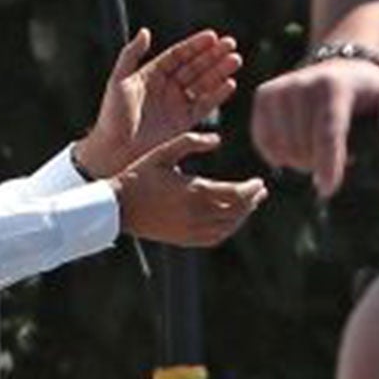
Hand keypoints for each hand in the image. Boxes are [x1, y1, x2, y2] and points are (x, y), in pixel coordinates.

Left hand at [77, 28, 242, 177]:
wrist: (115, 151)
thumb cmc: (112, 116)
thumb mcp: (118, 82)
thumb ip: (130, 55)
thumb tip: (146, 31)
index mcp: (152, 74)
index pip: (178, 55)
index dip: (195, 45)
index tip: (212, 37)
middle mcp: (168, 87)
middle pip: (195, 67)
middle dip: (213, 55)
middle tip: (231, 44)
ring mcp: (177, 105)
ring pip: (203, 83)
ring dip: (220, 71)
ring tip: (235, 60)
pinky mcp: (185, 123)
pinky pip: (205, 105)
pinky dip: (218, 94)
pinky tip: (230, 84)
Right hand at [111, 131, 266, 246]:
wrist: (116, 207)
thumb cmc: (139, 175)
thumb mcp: (163, 152)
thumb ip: (191, 142)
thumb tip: (218, 139)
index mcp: (193, 191)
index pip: (235, 194)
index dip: (251, 190)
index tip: (260, 182)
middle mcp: (195, 214)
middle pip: (235, 211)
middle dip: (252, 201)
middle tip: (261, 192)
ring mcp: (189, 229)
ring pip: (227, 226)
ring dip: (242, 216)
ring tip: (251, 204)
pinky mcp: (183, 239)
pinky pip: (214, 238)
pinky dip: (228, 229)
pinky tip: (232, 220)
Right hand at [250, 55, 378, 198]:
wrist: (343, 68)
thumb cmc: (372, 91)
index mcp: (334, 85)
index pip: (327, 132)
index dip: (328, 163)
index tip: (328, 189)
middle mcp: (303, 83)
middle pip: (304, 146)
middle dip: (320, 164)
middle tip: (338, 158)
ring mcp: (280, 89)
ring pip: (283, 147)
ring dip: (301, 161)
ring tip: (319, 152)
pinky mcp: (264, 96)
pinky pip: (264, 141)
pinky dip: (279, 155)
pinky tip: (297, 150)